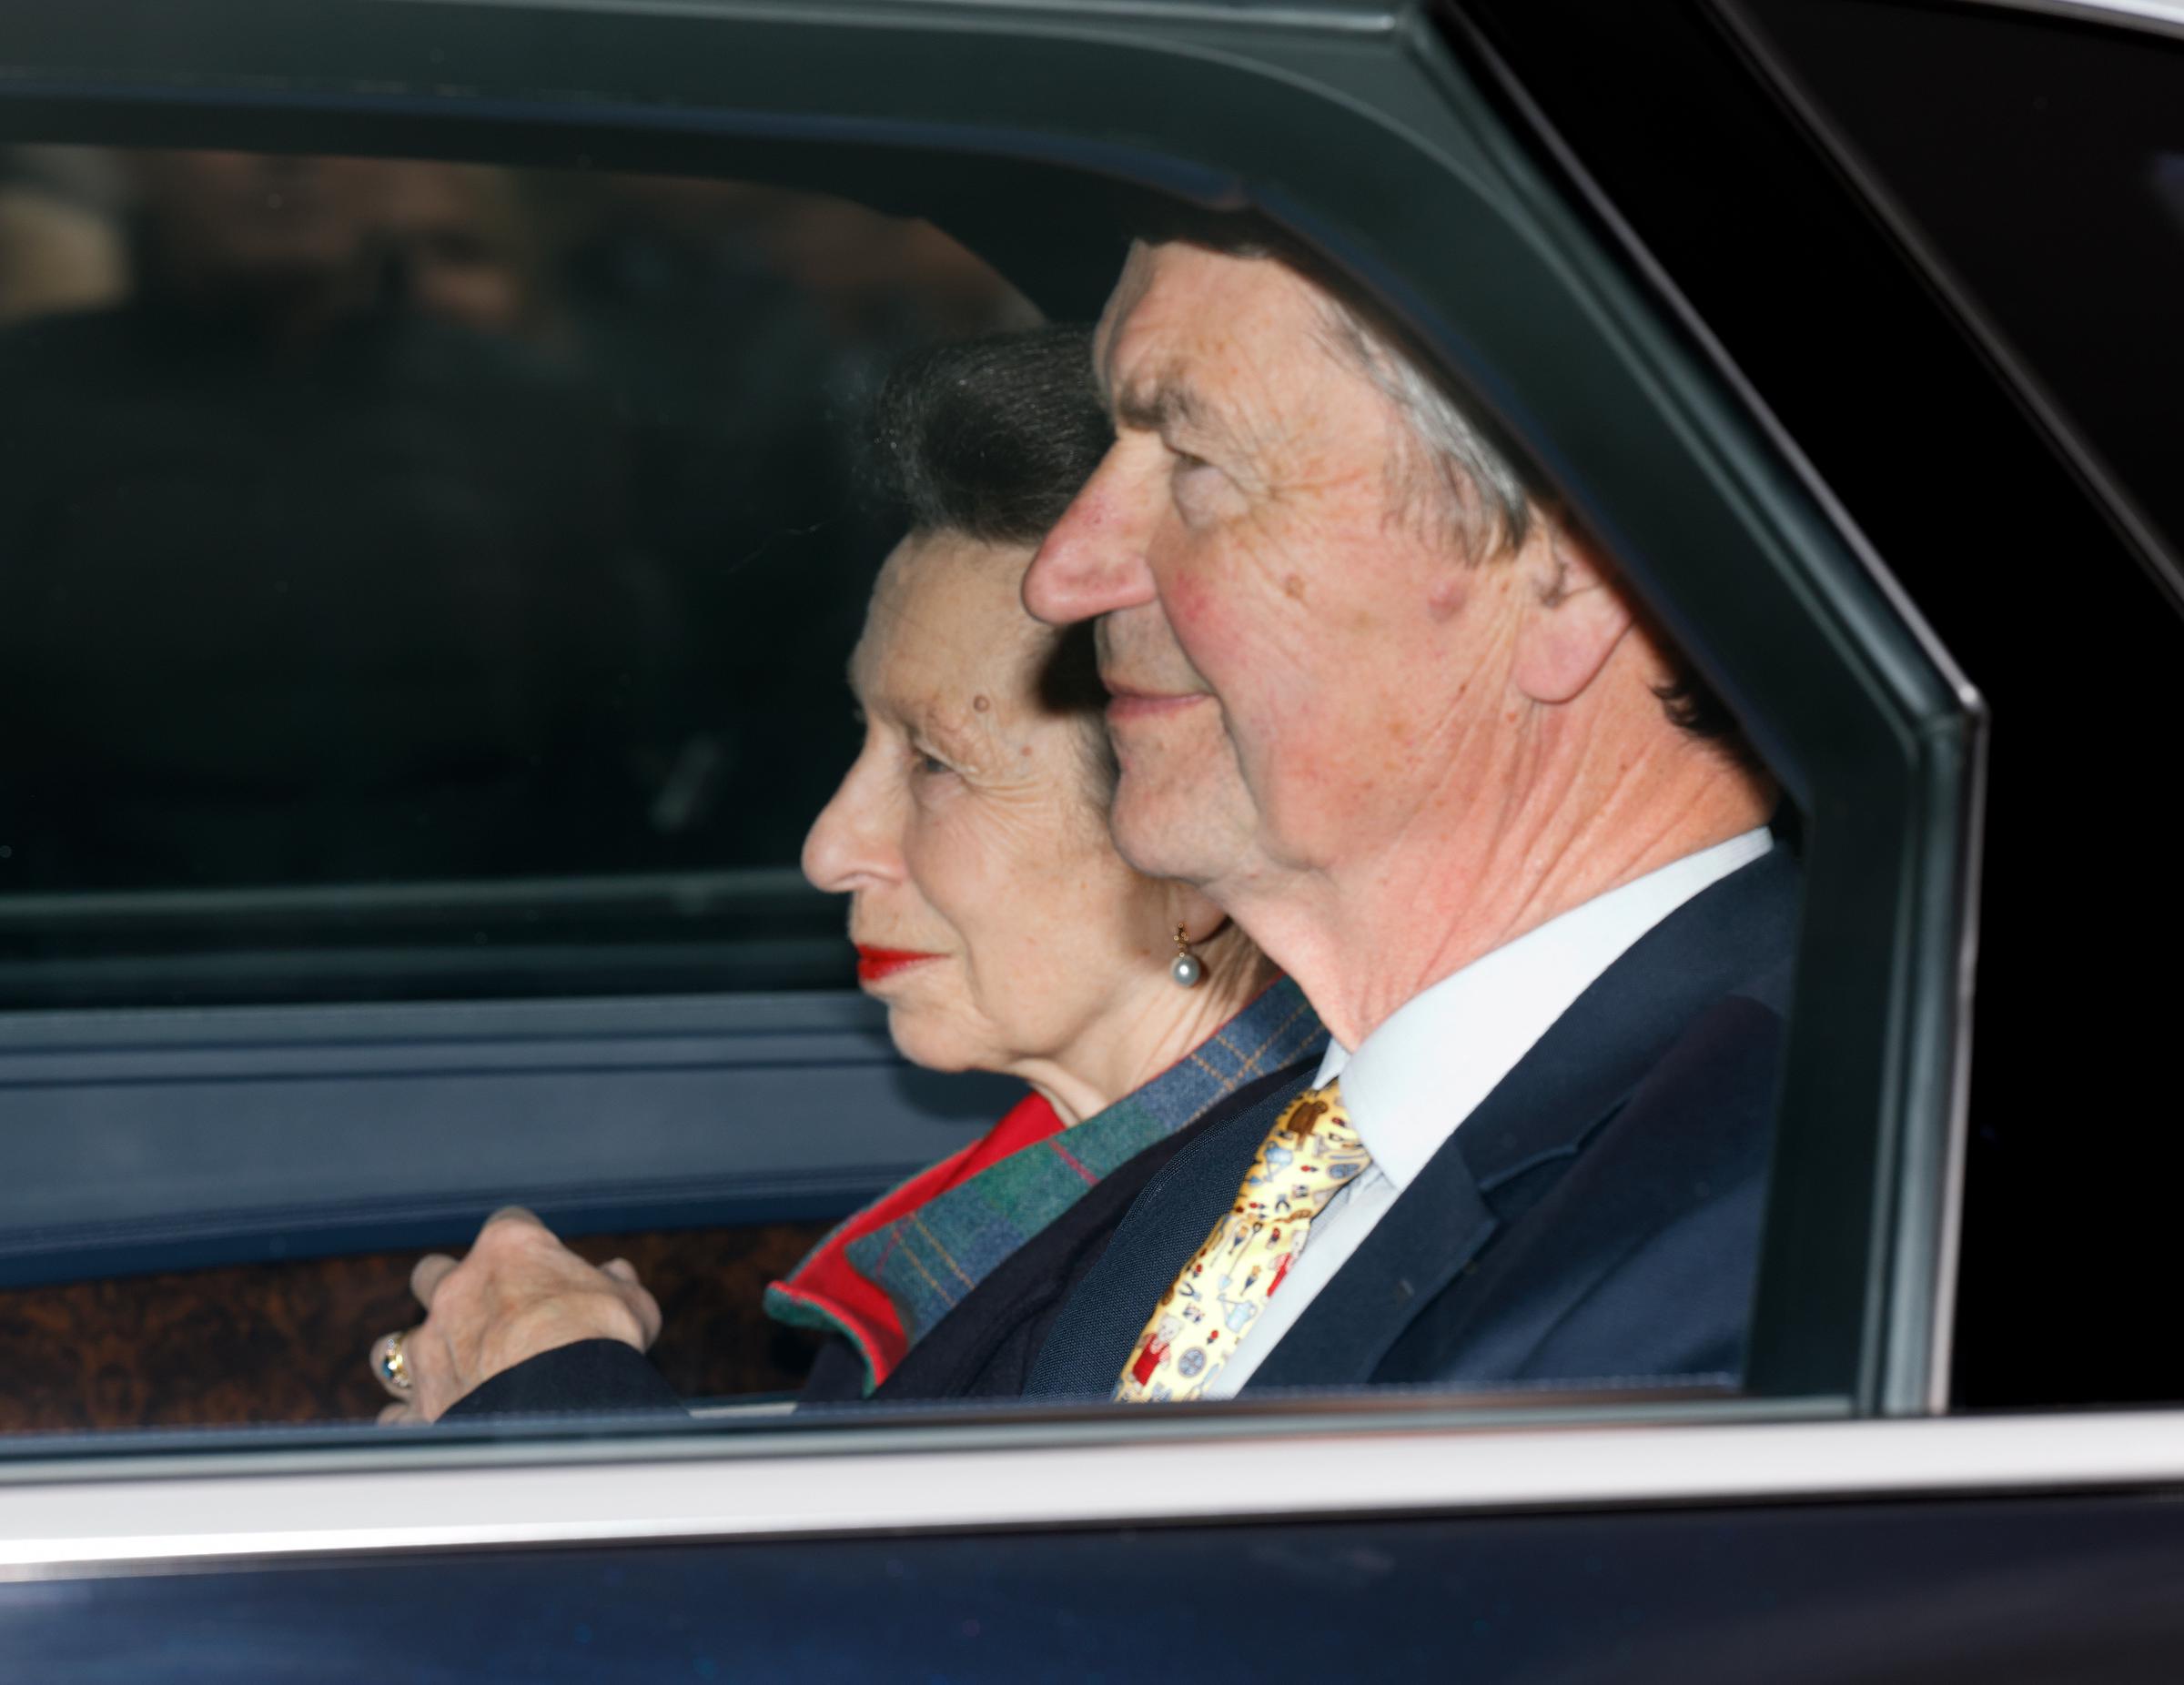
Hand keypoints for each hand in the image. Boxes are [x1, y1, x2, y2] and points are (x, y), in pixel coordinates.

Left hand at [371, 1206, 660, 1423]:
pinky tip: (436, 1425)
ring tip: (442, 1371)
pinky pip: (397, 1416)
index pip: (509, 1223)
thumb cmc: (602, 1340)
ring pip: (391, 1346)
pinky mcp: (419, 1406)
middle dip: (448, 1290)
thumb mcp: (629, 1301)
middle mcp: (456, 1291)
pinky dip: (412, 1420)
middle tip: (485, 1314)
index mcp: (509, 1250)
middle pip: (431, 1273)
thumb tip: (616, 1274)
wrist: (564, 1403)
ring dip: (414, 1355)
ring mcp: (430, 1349)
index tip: (544, 1264)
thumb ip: (616, 1283)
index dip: (526, 1244)